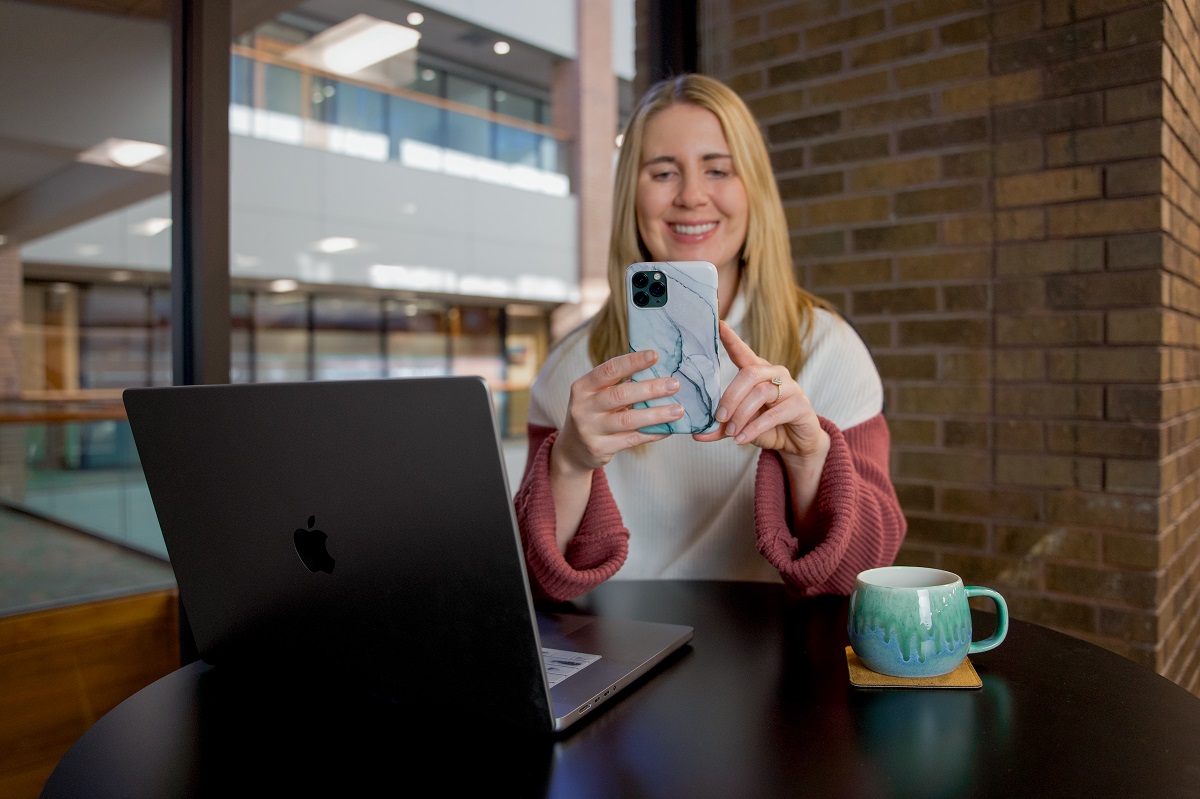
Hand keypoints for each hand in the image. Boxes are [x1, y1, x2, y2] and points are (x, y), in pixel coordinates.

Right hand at [553, 350, 683, 474]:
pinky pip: (632, 439)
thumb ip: (618, 384)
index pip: (609, 370)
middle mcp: (583, 407)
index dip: (632, 361)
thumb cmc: (593, 414)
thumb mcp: (596, 395)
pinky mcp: (599, 449)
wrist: (573, 449)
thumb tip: (657, 372)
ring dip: (657, 414)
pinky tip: (669, 428)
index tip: (655, 355)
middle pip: (620, 394)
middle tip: (674, 384)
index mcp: (582, 387)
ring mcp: (590, 430)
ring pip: (629, 420)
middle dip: (650, 388)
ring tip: (678, 409)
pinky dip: (653, 433)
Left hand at [694, 322, 829, 462]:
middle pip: (749, 374)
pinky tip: (741, 439)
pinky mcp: (800, 405)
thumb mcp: (740, 426)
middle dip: (730, 397)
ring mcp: (790, 387)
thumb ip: (720, 428)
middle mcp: (775, 373)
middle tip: (719, 417)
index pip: (743, 352)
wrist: (797, 442)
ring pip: (761, 393)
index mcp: (758, 372)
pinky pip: (774, 414)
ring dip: (741, 415)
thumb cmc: (768, 427)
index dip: (731, 339)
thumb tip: (696, 434)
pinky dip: (754, 428)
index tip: (718, 324)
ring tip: (731, 432)